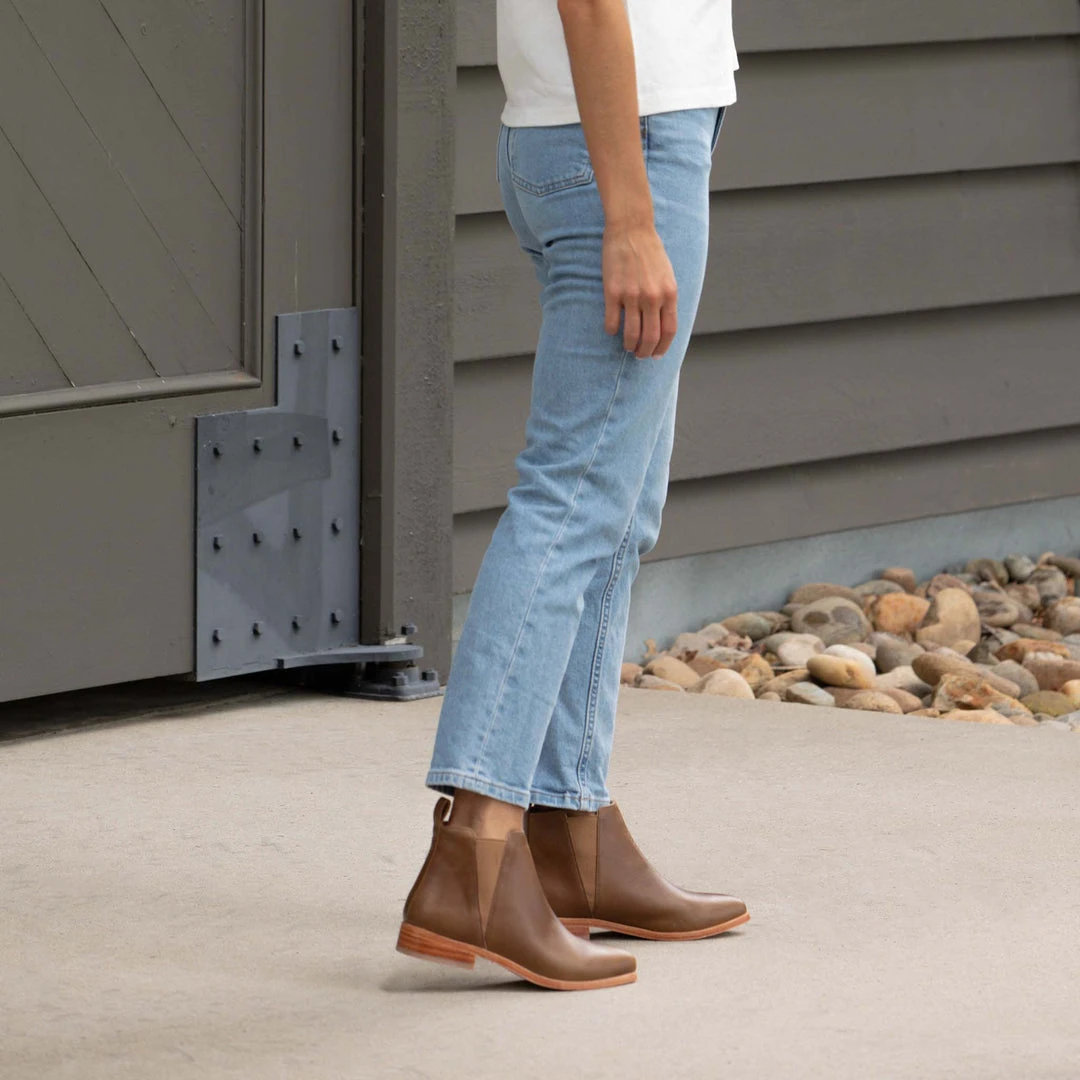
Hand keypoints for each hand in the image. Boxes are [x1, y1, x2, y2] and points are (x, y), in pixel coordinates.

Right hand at [602, 224, 677, 358]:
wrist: (631, 228)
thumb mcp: (667, 276)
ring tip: (627, 347)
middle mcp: (652, 297)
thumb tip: (663, 324)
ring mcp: (632, 295)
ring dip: (629, 345)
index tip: (656, 355)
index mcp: (669, 293)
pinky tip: (612, 330)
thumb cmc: (650, 252)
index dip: (663, 348)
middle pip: (651, 337)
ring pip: (631, 334)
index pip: (669, 331)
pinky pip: (612, 321)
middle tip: (640, 355)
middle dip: (645, 351)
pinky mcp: (612, 291)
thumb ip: (667, 299)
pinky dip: (612, 331)